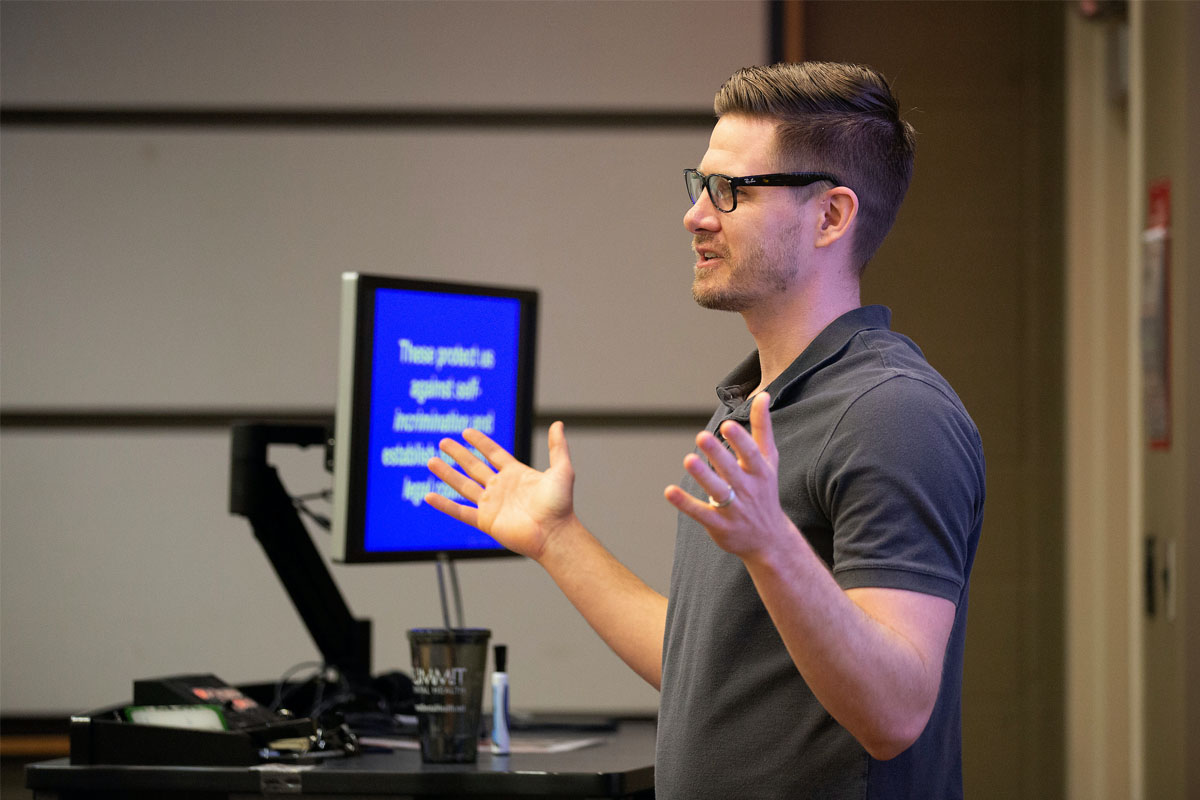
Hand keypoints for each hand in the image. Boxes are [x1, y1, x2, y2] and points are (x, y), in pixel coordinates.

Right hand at [425, 422, 575, 561]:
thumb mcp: (562, 470)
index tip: (466, 432)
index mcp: (517, 474)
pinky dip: (444, 505)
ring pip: (464, 486)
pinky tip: (429, 497)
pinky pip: (460, 512)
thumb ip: (557, 447)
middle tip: (443, 442)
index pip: (493, 454)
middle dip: (458, 454)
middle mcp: (502, 488)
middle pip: (474, 467)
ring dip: (447, 474)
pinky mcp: (486, 521)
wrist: (554, 534)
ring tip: (431, 461)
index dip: (480, 442)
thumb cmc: (561, 506)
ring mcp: (492, 504)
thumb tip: (558, 424)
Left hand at [664, 393, 795, 558]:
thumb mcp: (769, 460)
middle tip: (702, 436)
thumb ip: (762, 428)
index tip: (727, 425)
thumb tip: (762, 396)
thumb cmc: (765, 491)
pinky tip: (669, 491)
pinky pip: (701, 513)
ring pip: (718, 491)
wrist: (769, 540)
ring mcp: (734, 509)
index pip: (751, 454)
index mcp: (760, 472)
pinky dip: (685, 503)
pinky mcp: (719, 526)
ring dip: (702, 476)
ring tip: (688, 459)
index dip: (740, 441)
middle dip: (718, 454)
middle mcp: (748, 490)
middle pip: (732, 471)